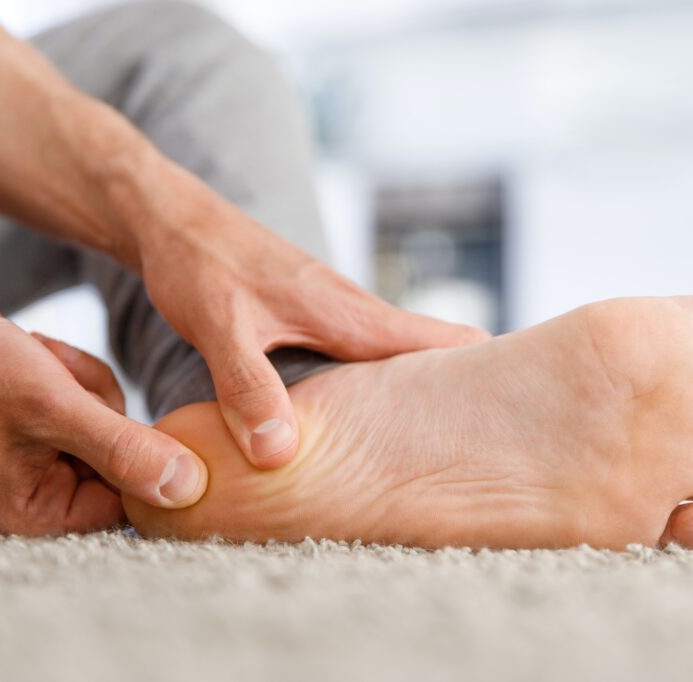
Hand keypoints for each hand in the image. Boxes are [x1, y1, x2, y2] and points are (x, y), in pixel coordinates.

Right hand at [0, 275, 206, 534]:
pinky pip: (95, 404)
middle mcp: (38, 500)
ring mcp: (44, 463)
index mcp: (33, 518)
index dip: (140, 456)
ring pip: (114, 425)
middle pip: (125, 462)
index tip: (119, 413)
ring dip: (87, 385)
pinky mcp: (48, 428)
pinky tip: (40, 358)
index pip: (127, 504)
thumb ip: (126, 451)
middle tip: (55, 383)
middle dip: (100, 409)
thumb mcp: (56, 408)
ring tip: (41, 367)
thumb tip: (189, 489)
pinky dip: (76, 374)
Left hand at [136, 170, 489, 468]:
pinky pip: (364, 348)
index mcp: (345, 311)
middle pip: (429, 347)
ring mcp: (334, 308)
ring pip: (396, 349)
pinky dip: (382, 375)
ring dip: (421, 383)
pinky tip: (373, 405)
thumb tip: (282, 454)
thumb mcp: (219, 328)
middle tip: (494, 437)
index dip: (478, 370)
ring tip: (443, 433)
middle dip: (460, 387)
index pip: (434, 342)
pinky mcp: (312, 311)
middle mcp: (351, 308)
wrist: (171, 218)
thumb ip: (248, 389)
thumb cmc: (198, 264)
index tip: (521, 408)